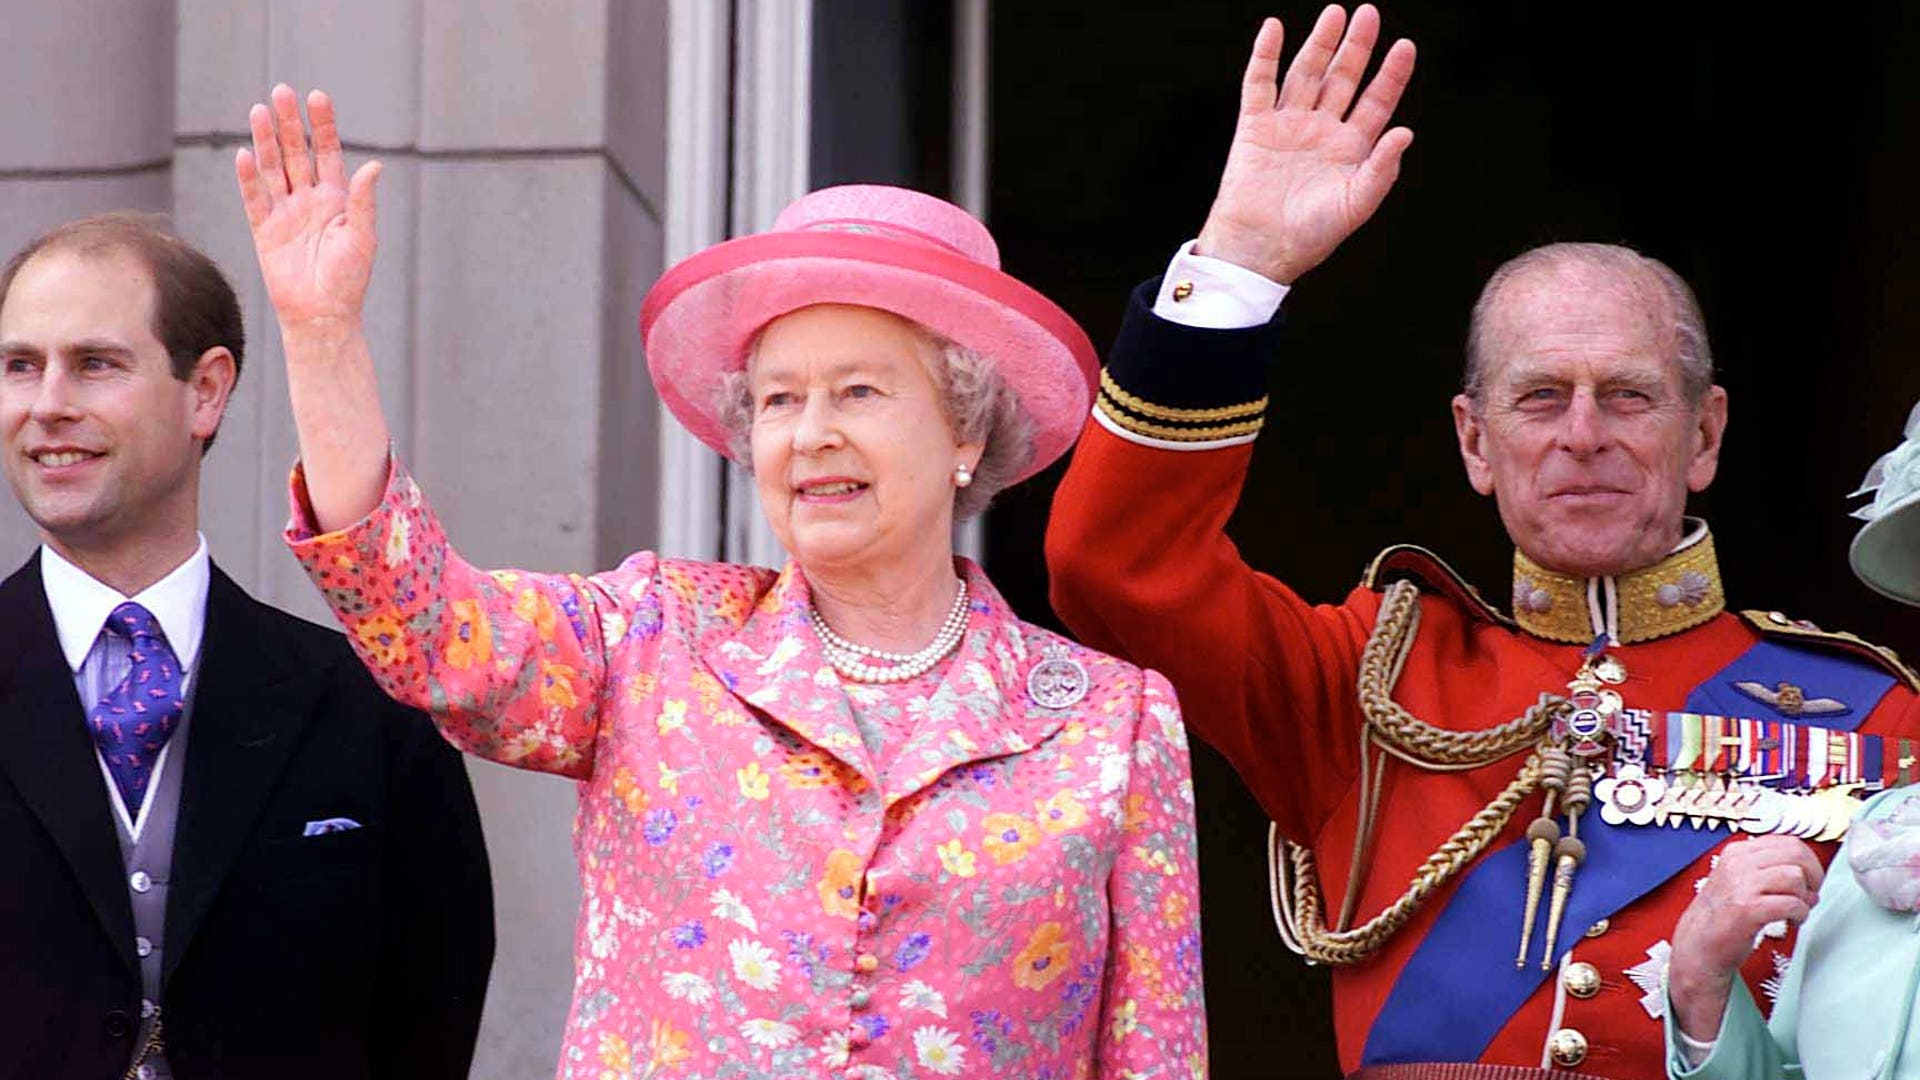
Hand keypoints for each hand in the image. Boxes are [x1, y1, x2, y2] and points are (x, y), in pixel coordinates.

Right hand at [235, 85, 380, 331]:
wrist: (322, 315)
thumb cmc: (349, 280)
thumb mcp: (362, 237)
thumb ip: (364, 201)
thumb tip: (374, 165)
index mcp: (337, 199)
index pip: (327, 153)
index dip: (322, 126)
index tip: (317, 97)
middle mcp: (310, 201)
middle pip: (296, 153)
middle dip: (289, 123)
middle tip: (281, 91)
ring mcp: (285, 213)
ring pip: (273, 169)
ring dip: (265, 141)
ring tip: (259, 111)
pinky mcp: (265, 231)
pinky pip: (254, 199)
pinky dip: (249, 178)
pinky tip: (244, 154)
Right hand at [1195, 5, 1415, 283]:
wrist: (1259, 249)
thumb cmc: (1309, 236)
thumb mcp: (1355, 205)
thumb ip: (1382, 170)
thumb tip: (1406, 132)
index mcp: (1350, 148)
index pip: (1376, 101)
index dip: (1391, 74)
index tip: (1405, 46)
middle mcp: (1321, 130)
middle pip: (1343, 78)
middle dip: (1357, 46)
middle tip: (1369, 13)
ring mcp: (1288, 125)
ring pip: (1307, 74)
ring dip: (1320, 43)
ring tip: (1335, 14)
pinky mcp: (1254, 126)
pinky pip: (1259, 84)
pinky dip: (1264, 56)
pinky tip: (1273, 29)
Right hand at [1667, 836, 1823, 1041]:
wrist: (1699, 943)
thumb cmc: (1724, 915)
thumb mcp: (1739, 879)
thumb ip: (1767, 868)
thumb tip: (1809, 870)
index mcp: (1737, 852)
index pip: (1788, 842)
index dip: (1809, 861)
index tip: (1809, 878)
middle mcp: (1738, 863)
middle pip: (1796, 854)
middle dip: (1814, 875)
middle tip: (1810, 894)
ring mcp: (1742, 885)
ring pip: (1796, 877)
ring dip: (1806, 898)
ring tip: (1797, 910)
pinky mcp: (1749, 909)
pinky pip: (1792, 904)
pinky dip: (1800, 915)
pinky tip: (1791, 921)